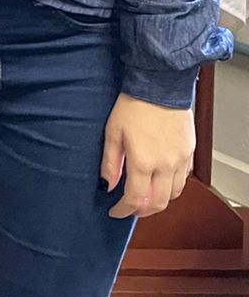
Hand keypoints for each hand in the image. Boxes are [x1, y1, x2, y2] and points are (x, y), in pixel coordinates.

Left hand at [101, 92, 193, 217]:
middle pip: (159, 203)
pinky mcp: (189, 152)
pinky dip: (173, 186)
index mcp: (143, 162)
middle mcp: (165, 166)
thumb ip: (110, 162)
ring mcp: (180, 160)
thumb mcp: (113, 132)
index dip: (123, 210)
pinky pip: (184, 178)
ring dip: (160, 200)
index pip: (135, 200)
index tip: (115, 210)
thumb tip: (107, 184)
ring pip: (175, 194)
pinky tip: (162, 179)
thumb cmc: (133, 104)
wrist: (159, 85)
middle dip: (143, 211)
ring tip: (147, 196)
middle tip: (130, 208)